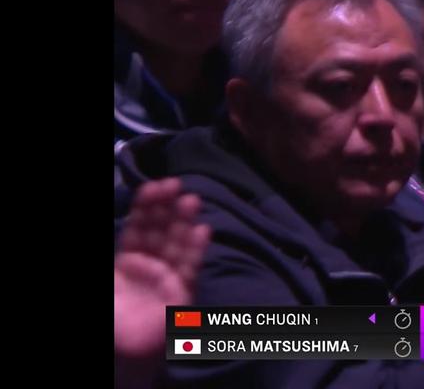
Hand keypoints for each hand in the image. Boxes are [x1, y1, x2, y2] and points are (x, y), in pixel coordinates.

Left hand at [115, 178, 210, 360]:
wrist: (120, 356)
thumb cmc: (109, 319)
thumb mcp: (105, 281)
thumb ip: (109, 257)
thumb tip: (112, 227)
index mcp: (124, 263)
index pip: (138, 228)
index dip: (145, 207)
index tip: (153, 186)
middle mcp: (148, 267)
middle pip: (160, 231)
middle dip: (167, 208)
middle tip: (175, 185)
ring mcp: (166, 279)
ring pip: (176, 244)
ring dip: (184, 222)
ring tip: (191, 200)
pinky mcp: (181, 295)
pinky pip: (189, 268)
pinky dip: (195, 249)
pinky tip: (202, 230)